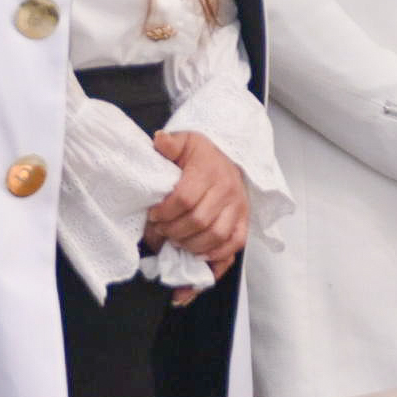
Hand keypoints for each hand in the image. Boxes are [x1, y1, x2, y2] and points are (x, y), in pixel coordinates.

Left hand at [143, 131, 248, 281]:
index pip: (185, 198)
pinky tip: (199, 258)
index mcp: (209, 171)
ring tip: (175, 241)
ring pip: (216, 236)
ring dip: (191, 245)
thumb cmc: (201, 154)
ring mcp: (238, 208)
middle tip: (160, 231)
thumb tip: (159, 139)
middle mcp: (227, 190)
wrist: (228, 157)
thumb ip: (170, 144)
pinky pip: (234, 245)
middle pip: (199, 221)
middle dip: (174, 231)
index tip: (153, 215)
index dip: (165, 212)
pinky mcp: (243, 221)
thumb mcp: (184, 142)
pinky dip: (217, 257)